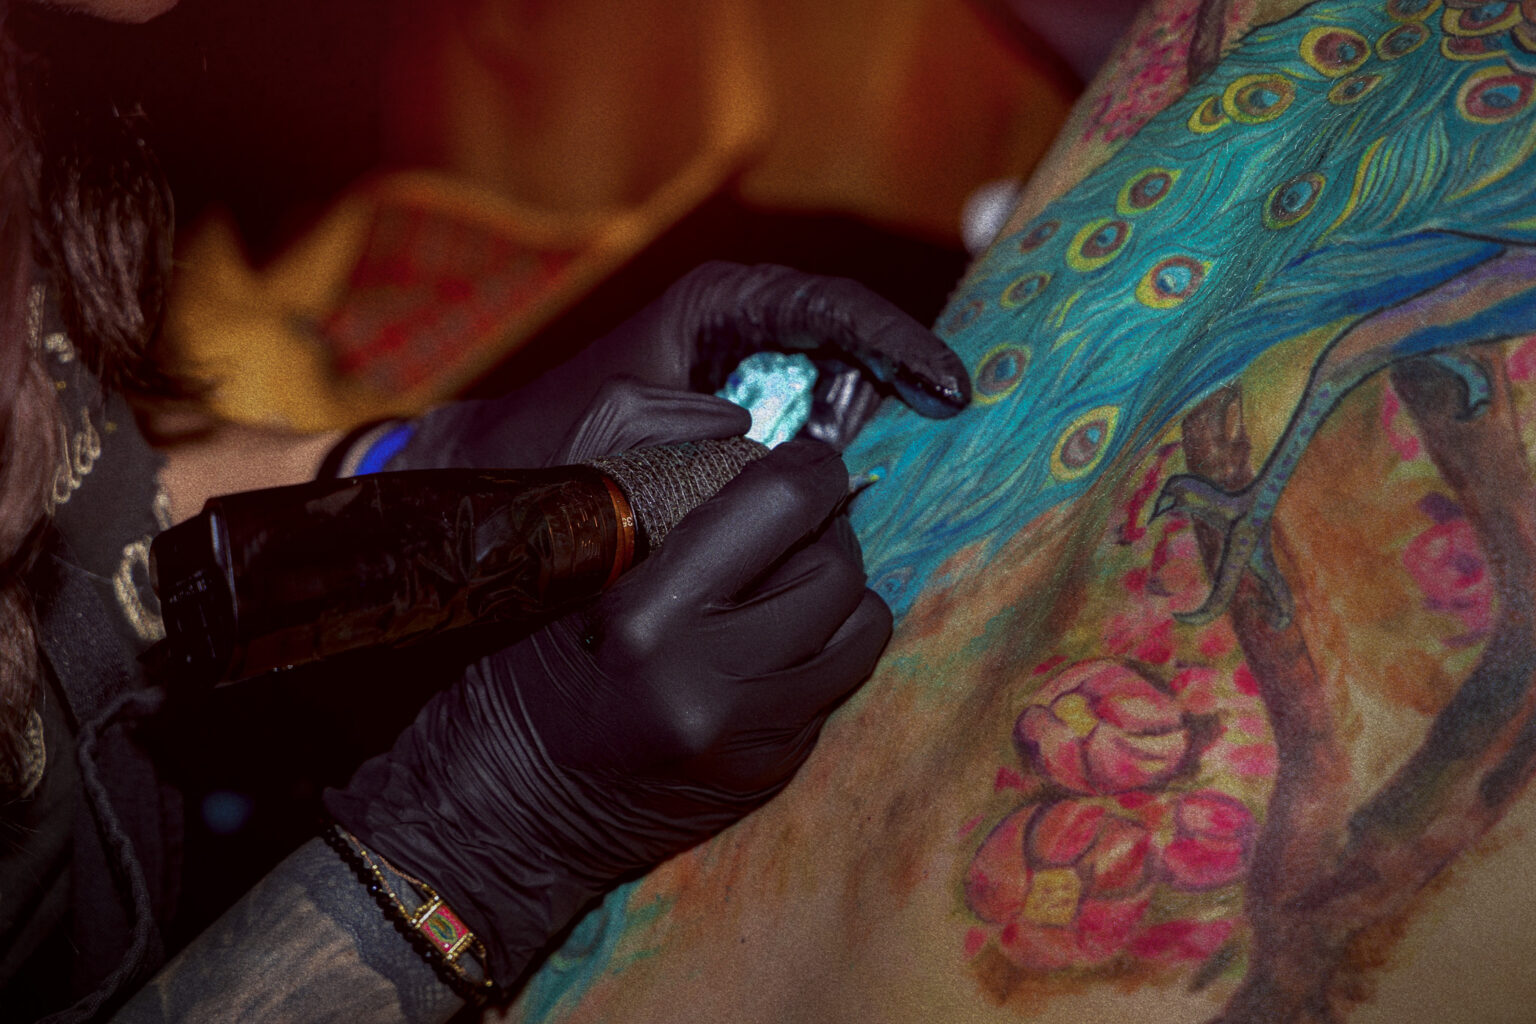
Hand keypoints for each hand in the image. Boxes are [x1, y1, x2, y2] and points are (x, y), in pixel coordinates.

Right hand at [323, 440, 890, 984]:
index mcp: (644, 616)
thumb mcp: (561, 565)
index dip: (808, 464)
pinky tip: (766, 644)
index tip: (803, 456)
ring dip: (835, 591)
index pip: (780, 505)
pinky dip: (818, 649)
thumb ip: (651, 491)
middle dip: (823, 530)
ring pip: (861, 627)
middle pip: (835, 568)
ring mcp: (748, 737)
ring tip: (787, 580)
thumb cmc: (514, 669)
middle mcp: (708, 681)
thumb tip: (752, 442)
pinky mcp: (769, 772)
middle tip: (788, 523)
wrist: (501, 812)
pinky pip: (837, 684)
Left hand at [385, 261, 970, 469]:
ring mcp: (753, 376)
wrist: (509, 487)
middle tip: (962, 414)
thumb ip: (693, 436)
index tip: (944, 382)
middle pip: (851, 338)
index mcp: (719, 307)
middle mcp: (745, 332)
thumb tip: (772, 455)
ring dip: (890, 414)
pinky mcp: (753, 424)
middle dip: (908, 372)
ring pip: (844, 383)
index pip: (829, 306)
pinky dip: (855, 451)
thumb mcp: (618, 431)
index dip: (896, 340)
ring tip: (944, 446)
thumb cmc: (554, 447)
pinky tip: (885, 483)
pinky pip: (819, 427)